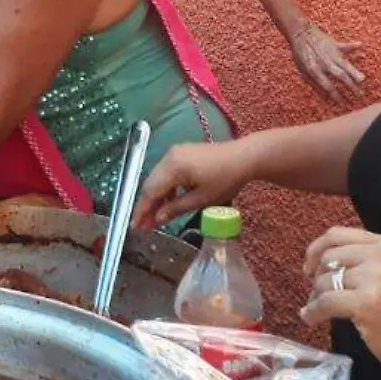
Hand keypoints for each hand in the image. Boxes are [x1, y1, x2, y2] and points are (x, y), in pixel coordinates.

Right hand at [134, 139, 256, 229]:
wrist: (244, 158)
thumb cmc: (225, 180)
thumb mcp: (201, 199)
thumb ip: (176, 209)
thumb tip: (157, 219)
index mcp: (173, 167)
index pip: (150, 191)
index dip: (142, 210)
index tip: (135, 227)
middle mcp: (169, 156)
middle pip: (151, 183)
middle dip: (146, 205)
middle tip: (143, 226)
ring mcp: (175, 152)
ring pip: (157, 178)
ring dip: (155, 197)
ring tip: (155, 218)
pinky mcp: (182, 152)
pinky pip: (166, 172)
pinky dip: (165, 187)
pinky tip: (168, 202)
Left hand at [287, 22, 364, 104]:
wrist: (300, 34)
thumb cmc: (301, 54)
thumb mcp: (303, 71)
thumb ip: (314, 84)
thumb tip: (325, 99)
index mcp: (315, 71)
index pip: (327, 86)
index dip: (335, 95)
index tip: (342, 102)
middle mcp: (324, 63)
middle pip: (339, 76)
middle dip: (350, 86)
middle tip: (360, 94)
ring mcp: (330, 53)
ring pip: (344, 64)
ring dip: (354, 72)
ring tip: (362, 79)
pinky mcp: (334, 44)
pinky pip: (345, 46)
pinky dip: (352, 45)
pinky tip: (360, 45)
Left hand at [301, 226, 380, 379]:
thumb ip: (365, 260)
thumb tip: (322, 261)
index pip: (337, 235)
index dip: (316, 249)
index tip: (310, 266)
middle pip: (328, 257)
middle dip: (316, 277)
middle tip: (316, 294)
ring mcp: (374, 278)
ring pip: (324, 280)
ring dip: (315, 297)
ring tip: (316, 309)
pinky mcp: (366, 303)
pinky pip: (325, 302)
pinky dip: (313, 312)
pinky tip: (311, 319)